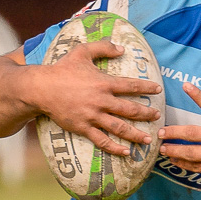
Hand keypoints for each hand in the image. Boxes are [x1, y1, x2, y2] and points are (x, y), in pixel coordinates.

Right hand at [21, 39, 160, 156]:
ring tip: (148, 140)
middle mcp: (101, 101)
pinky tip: (126, 152)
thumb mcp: (82, 52)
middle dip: (146, 114)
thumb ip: (103, 47)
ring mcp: (93, 116)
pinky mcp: (83, 127)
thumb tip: (122, 48)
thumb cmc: (61, 69)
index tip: (158, 90)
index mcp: (104, 83)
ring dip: (136, 135)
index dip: (146, 87)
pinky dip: (115, 148)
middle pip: (130, 110)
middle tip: (158, 117)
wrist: (41, 88)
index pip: (131, 85)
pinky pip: (102, 140)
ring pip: (120, 128)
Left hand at [162, 83, 200, 192]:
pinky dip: (183, 164)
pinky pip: (196, 167)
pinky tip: (174, 160)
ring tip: (162, 148)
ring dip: (174, 151)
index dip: (198, 96)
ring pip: (192, 153)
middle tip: (160, 131)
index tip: (186, 85)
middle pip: (193, 133)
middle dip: (174, 132)